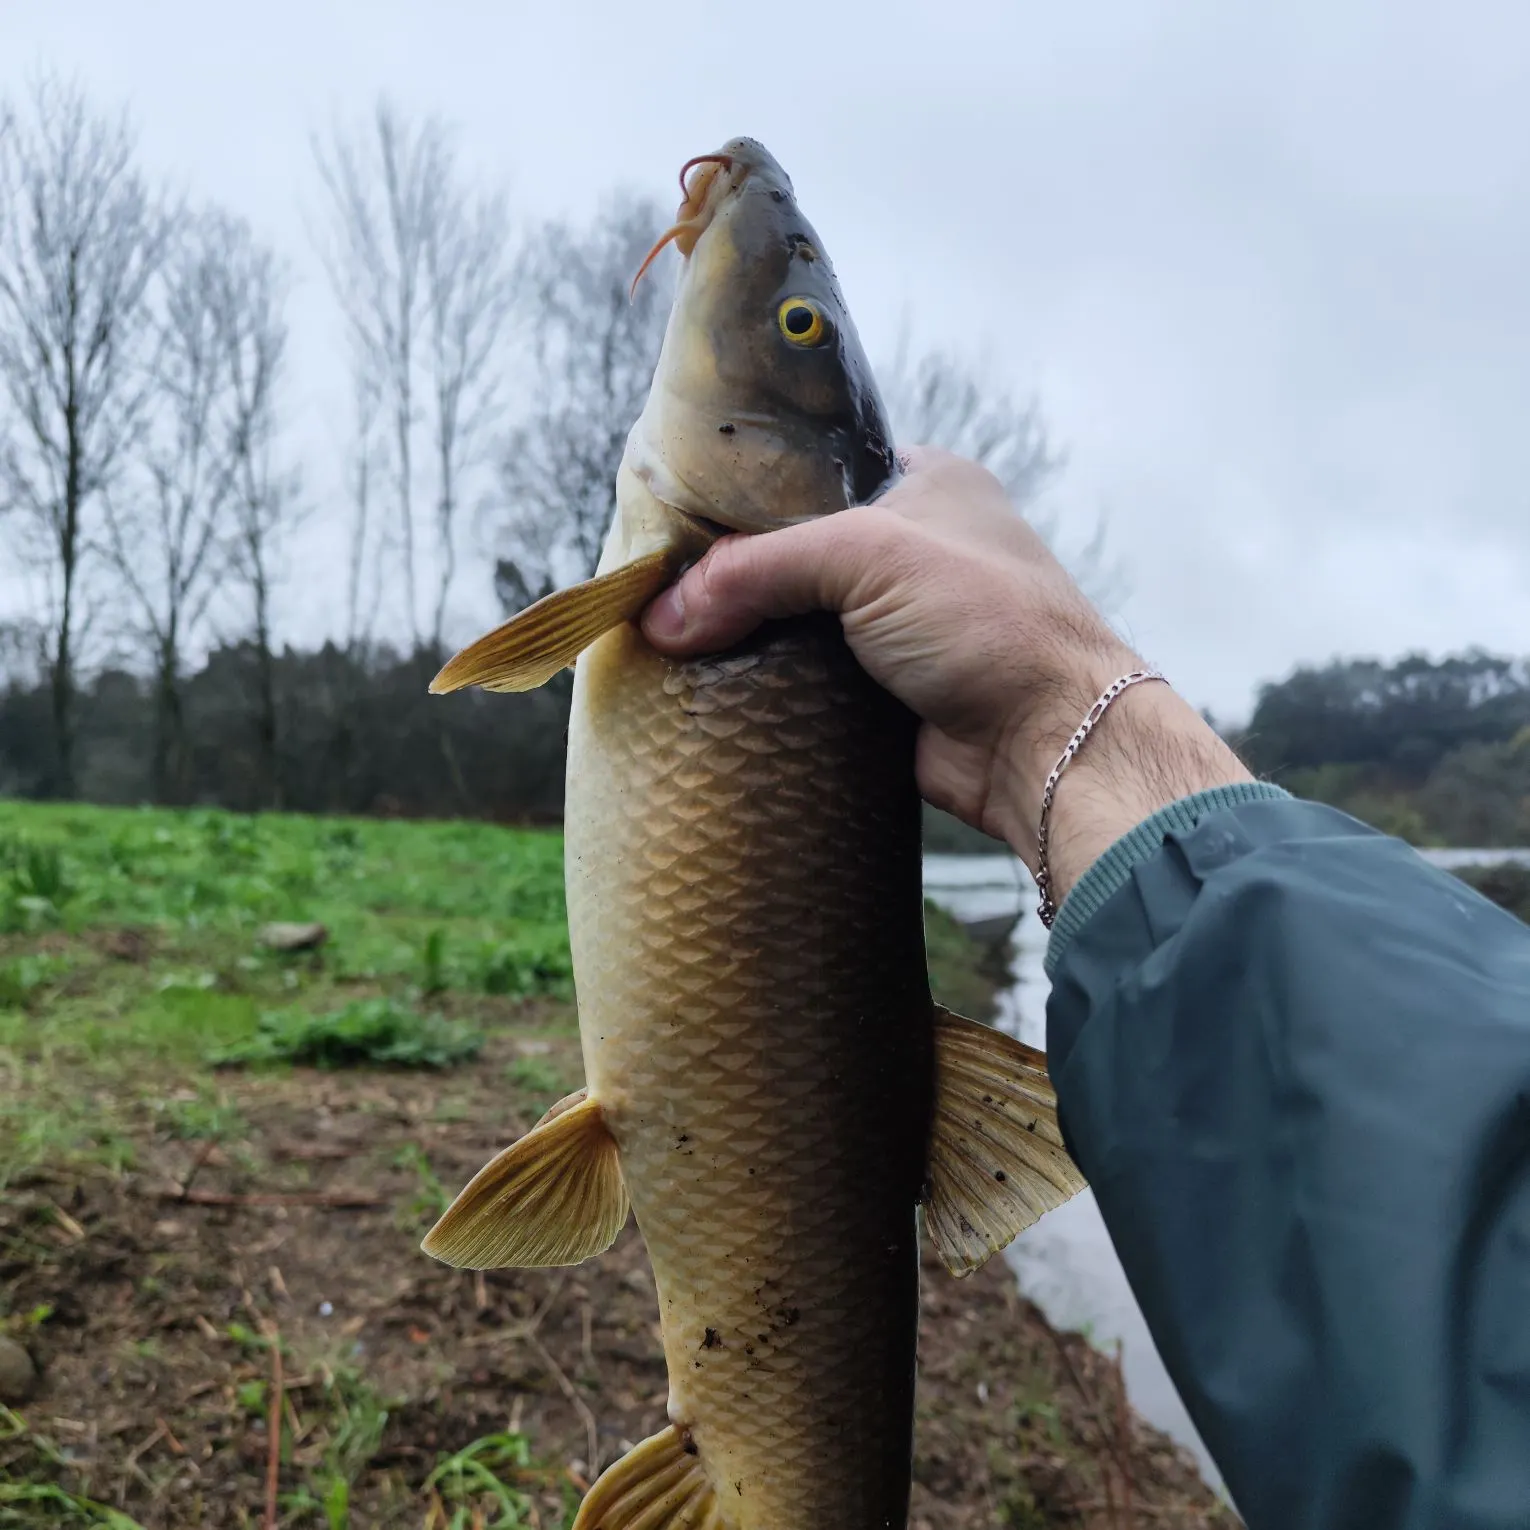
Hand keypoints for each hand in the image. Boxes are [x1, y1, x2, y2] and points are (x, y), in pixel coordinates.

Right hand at [642, 448, 1251, 903]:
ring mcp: (895, 625)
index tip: (673, 525)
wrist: (1048, 744)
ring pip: (791, 622)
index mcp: (920, 482)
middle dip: (731, 577)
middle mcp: (908, 548)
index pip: (805, 475)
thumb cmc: (986, 623)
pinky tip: (710, 690)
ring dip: (743, 639)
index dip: (740, 498)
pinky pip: (802, 682)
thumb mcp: (867, 557)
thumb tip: (660, 619)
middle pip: (788, 554)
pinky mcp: (880, 692)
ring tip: (668, 643)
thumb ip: (755, 570)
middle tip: (658, 591)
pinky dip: (764, 688)